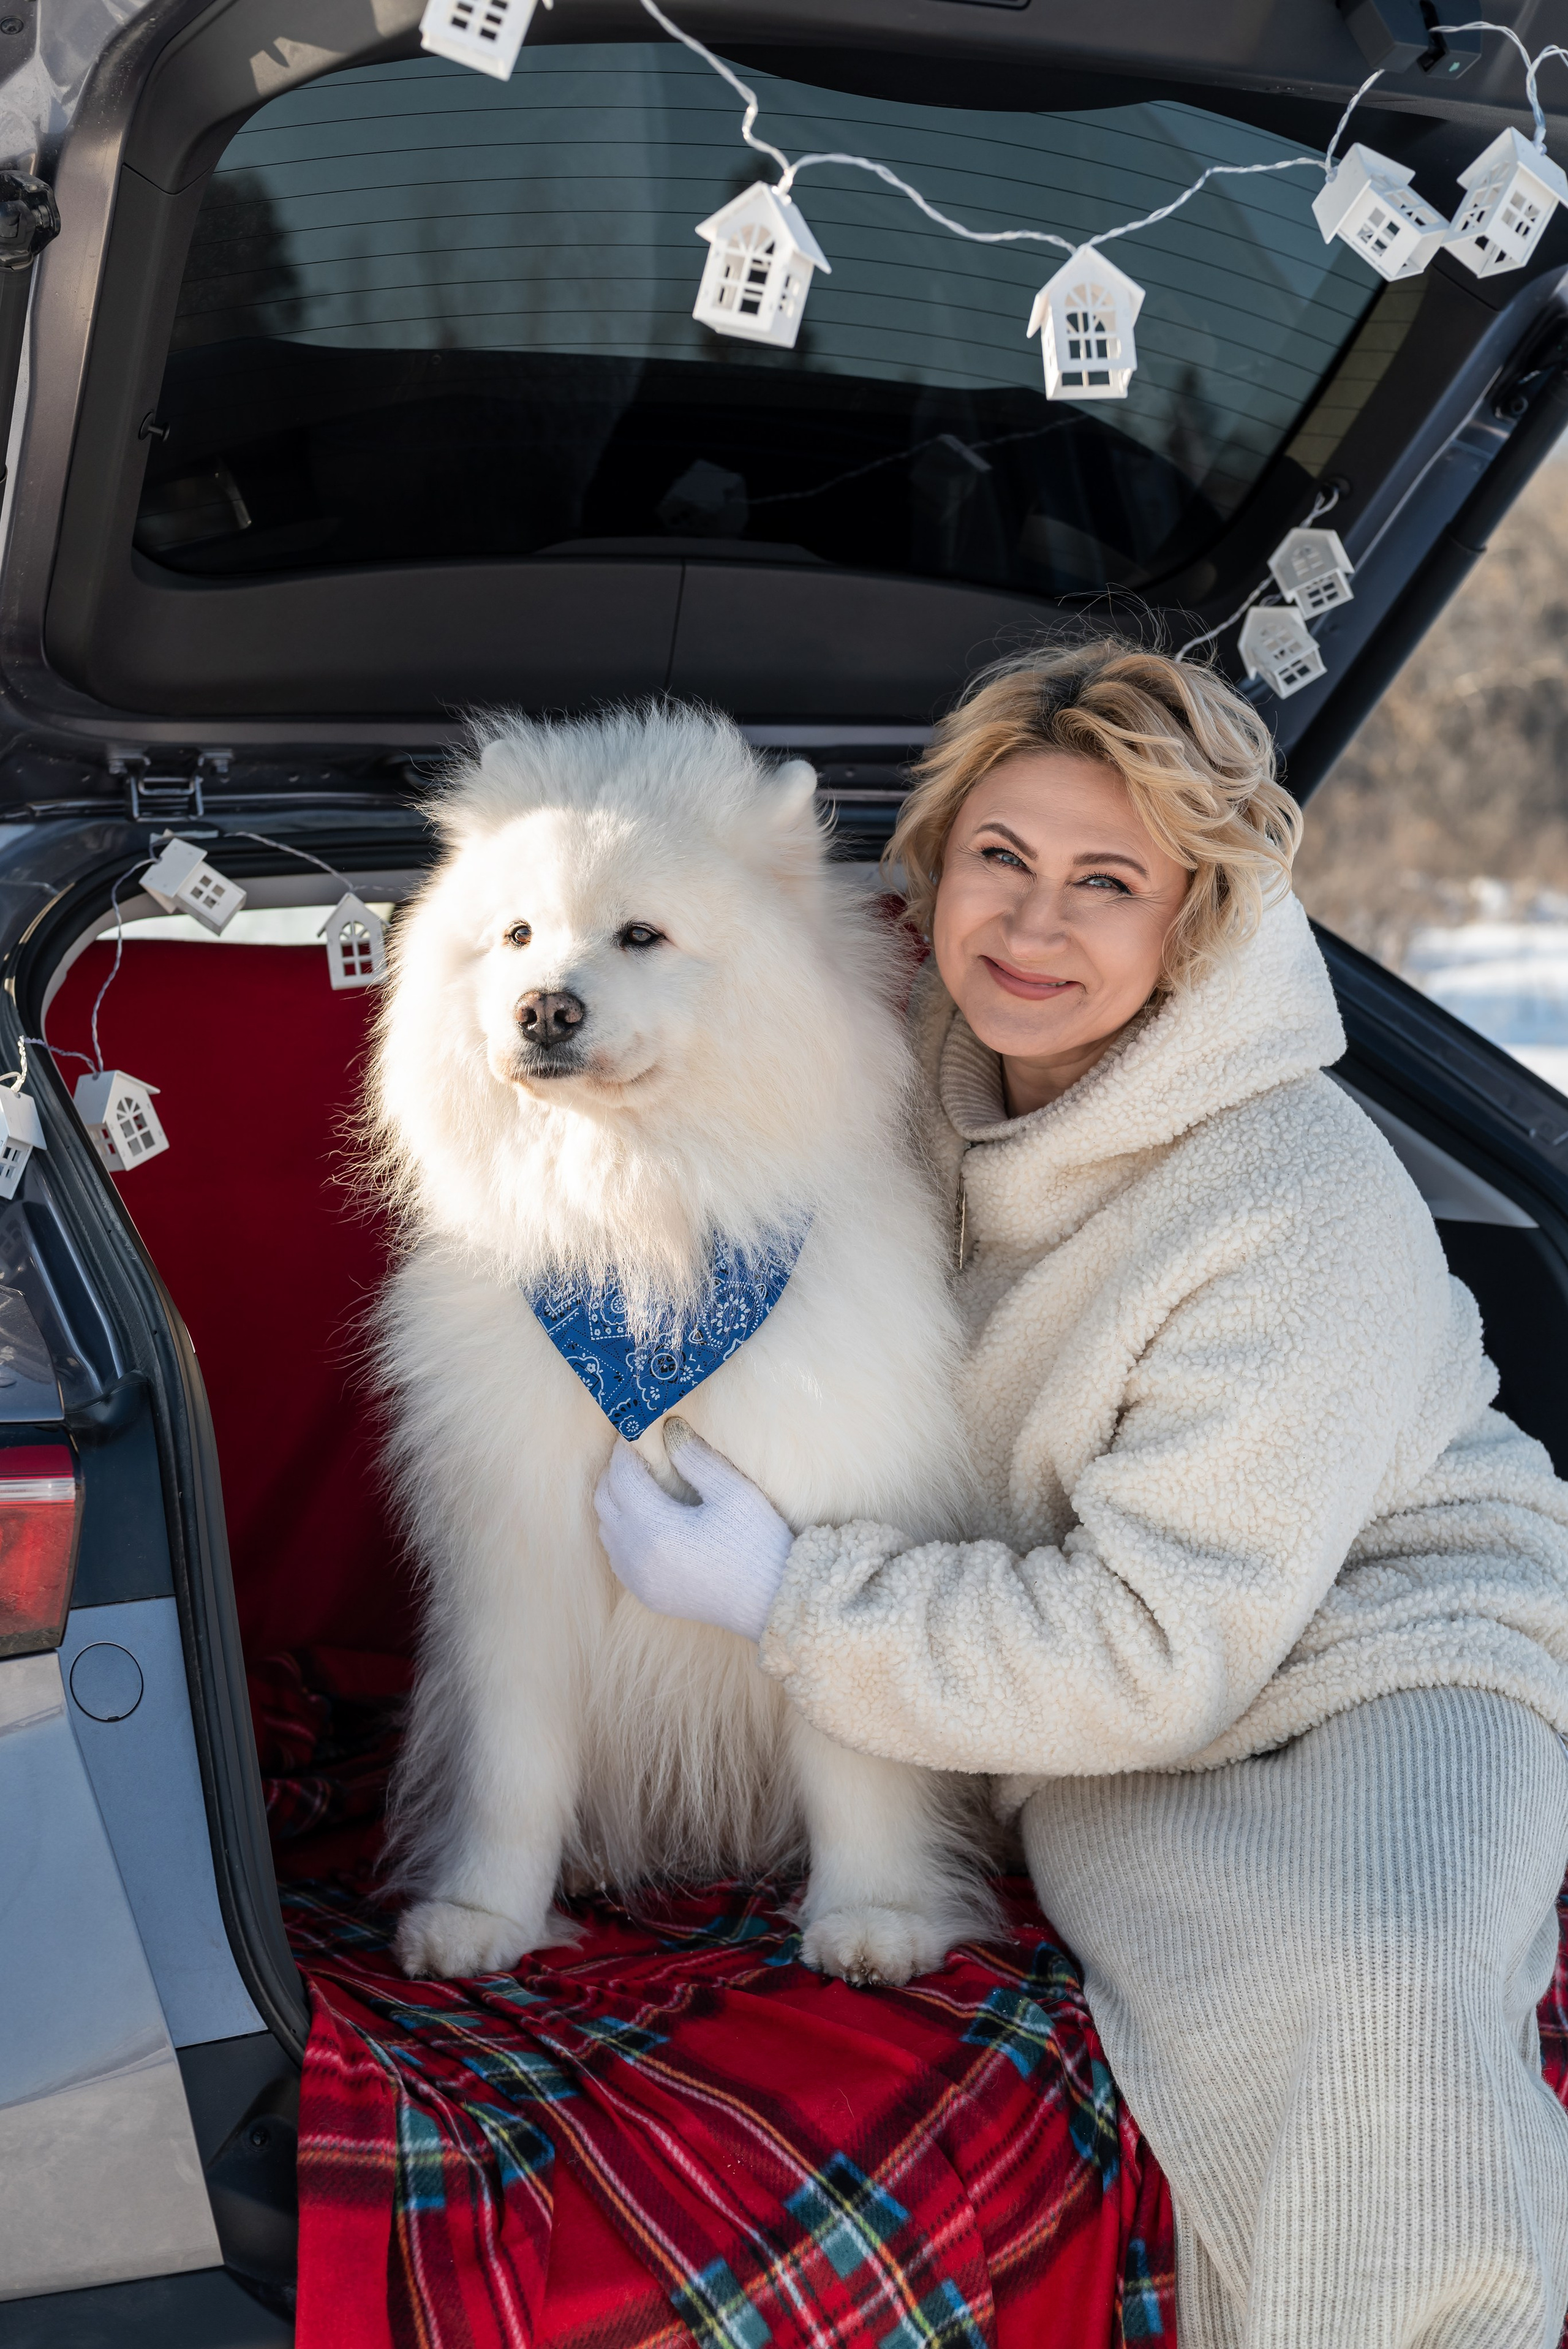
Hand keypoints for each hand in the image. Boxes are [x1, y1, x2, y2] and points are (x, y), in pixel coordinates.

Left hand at [593, 1416, 794, 1640]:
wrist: (773, 1603)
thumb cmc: (758, 1545)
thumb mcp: (733, 1493)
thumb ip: (696, 1458)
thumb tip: (669, 1428)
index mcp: (654, 1529)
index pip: (622, 1476)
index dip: (624, 1448)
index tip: (635, 1428)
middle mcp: (636, 1557)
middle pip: (604, 1501)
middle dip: (615, 1471)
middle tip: (635, 1451)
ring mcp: (638, 1580)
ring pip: (605, 1529)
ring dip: (614, 1500)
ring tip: (639, 1480)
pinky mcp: (647, 1595)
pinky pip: (616, 1555)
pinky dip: (619, 1530)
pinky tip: (642, 1518)